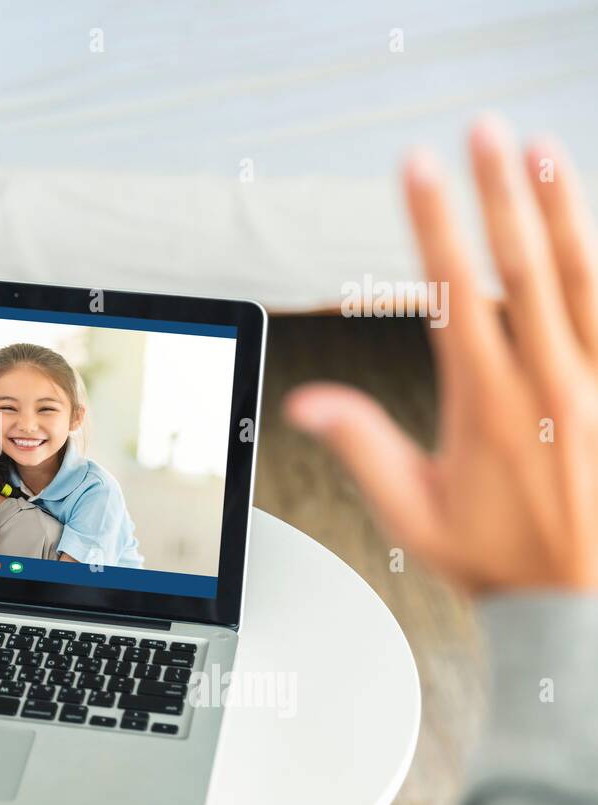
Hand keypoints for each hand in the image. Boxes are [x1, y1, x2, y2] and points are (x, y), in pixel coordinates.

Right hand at [286, 115, 597, 593]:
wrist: (586, 603)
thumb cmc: (500, 559)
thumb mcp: (414, 515)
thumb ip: (364, 450)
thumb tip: (306, 403)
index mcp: (487, 404)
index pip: (452, 293)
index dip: (433, 225)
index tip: (418, 169)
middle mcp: (547, 382)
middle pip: (519, 266)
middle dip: (499, 192)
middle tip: (484, 131)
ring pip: (580, 278)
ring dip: (561, 209)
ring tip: (545, 150)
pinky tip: (596, 226)